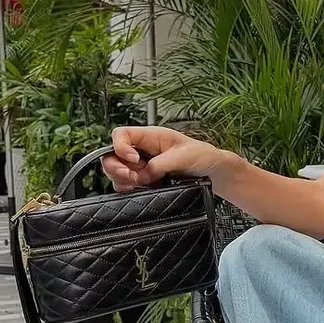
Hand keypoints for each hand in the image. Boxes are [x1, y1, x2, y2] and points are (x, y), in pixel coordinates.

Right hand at [101, 126, 226, 192]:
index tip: (135, 160)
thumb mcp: (184, 156)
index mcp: (150, 136)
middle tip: (133, 177)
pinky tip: (140, 188)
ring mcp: (140, 166)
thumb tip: (144, 175)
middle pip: (111, 155)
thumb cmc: (201, 156)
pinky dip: (128, 188)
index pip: (121, 134)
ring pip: (116, 171)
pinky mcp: (143, 180)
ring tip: (139, 183)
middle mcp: (141, 150)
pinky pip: (126, 184)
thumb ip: (161, 164)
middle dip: (116, 167)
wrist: (212, 171)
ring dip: (122, 179)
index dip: (120, 147)